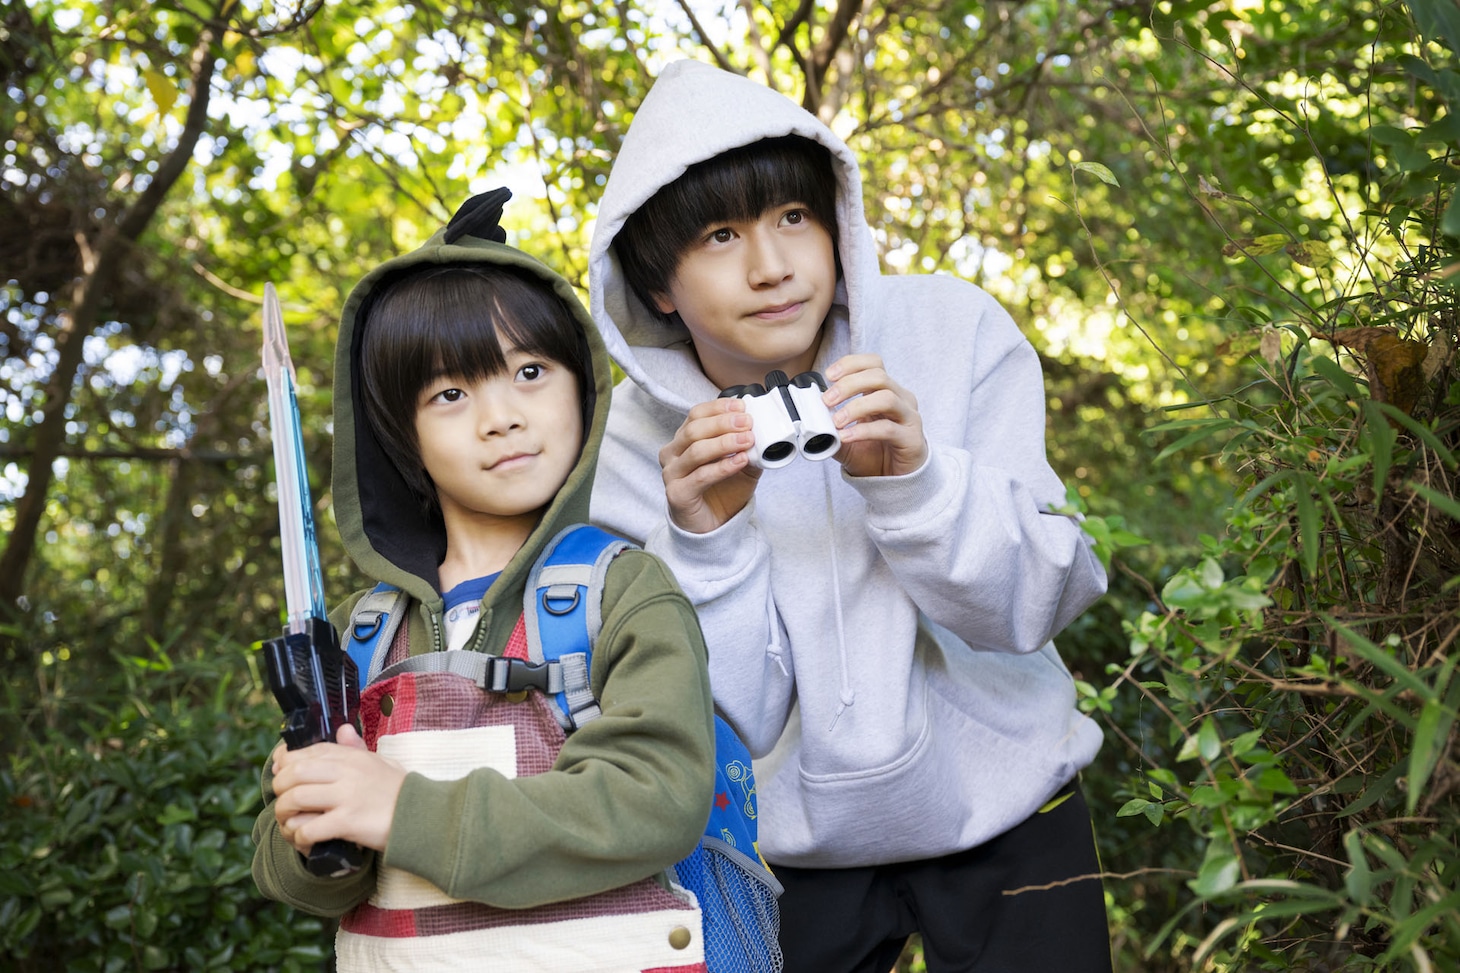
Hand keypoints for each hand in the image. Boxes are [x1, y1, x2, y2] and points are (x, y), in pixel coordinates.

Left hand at [271, 724, 404, 854]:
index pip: (306, 752)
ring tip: (290, 824)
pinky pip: (309, 828)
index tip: (279, 772)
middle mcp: (347, 772)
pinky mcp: (348, 821)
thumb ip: (358, 747)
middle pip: (294, 773)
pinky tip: (305, 841)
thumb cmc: (400, 792)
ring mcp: (346, 796)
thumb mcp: (381, 762)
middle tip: (283, 802)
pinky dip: (299, 836)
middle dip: (279, 788)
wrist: (424, 817)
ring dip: (284, 814)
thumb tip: (343, 729)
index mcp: (352, 756)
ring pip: (295, 798)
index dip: (284, 762)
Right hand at [659, 397, 762, 533]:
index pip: (696, 415)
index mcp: (683, 440)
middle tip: (747, 423)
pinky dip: (723, 467)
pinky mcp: (677, 494)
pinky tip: (740, 461)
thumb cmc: (721, 491)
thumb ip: (748, 447)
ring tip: (747, 441)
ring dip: (724, 443)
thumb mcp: (740, 464)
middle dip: (723, 423)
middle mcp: (672, 454)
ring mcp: (672, 474)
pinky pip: (701, 476)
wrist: (712, 526)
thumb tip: (762, 430)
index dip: (718, 408)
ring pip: (696, 451)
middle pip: (694, 430)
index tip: (742, 407)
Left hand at [823, 354, 928, 477]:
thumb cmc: (874, 453)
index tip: (829, 375)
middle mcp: (901, 399)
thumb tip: (810, 419)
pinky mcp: (912, 439)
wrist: (894, 481)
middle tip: (827, 400)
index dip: (851, 364)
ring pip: (886, 398)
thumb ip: (830, 427)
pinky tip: (847, 436)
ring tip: (837, 420)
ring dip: (856, 406)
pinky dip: (863, 431)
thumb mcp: (846, 437)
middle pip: (878, 376)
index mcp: (887, 391)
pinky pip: (887, 428)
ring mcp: (909, 418)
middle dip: (848, 385)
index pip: (874, 363)